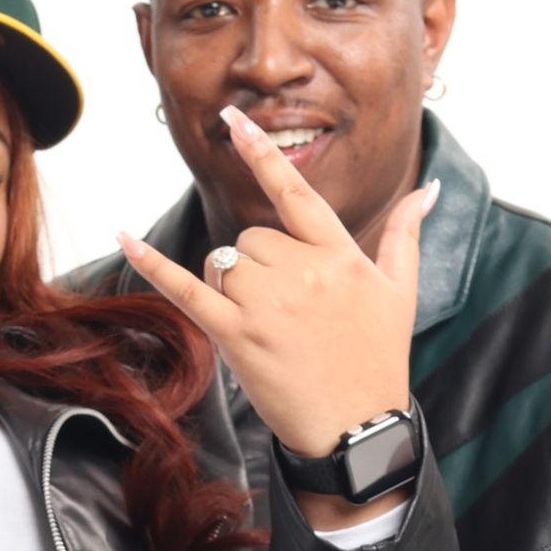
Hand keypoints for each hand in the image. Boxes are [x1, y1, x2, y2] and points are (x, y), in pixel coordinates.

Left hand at [117, 106, 436, 493]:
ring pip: (224, 263)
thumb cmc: (378, 360)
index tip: (234, 122)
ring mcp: (268, 305)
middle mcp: (302, 272)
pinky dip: (153, 266)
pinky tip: (123, 239)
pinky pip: (188, 289)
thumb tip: (426, 188)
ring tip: (265, 326)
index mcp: (339, 255)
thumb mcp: (400, 293)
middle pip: (251, 239)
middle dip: (257, 266)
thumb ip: (404, 235)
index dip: (262, 155)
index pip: (294, 192)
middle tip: (284, 311)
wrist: (358, 428)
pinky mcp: (238, 337)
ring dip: (232, 286)